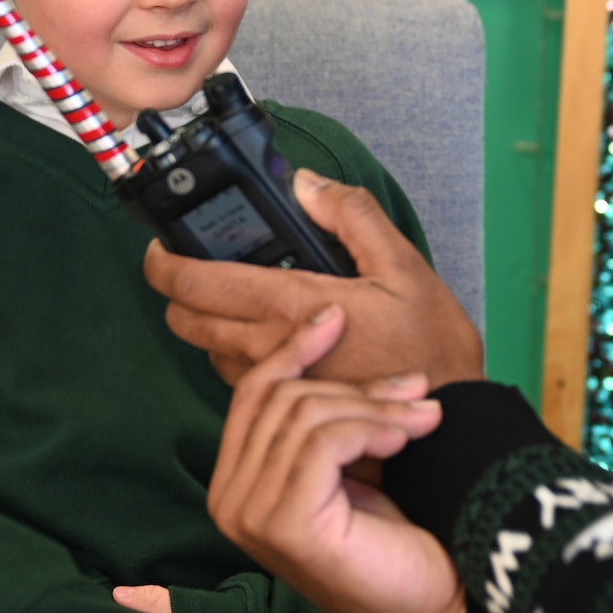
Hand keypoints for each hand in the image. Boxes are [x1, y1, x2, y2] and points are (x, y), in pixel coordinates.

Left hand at [145, 175, 485, 390]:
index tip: (163, 247)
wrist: (450, 426)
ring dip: (212, 323)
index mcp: (291, 306)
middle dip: (180, 290)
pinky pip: (238, 377)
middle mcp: (269, 348)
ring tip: (240, 301)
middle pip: (186, 319)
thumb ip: (352, 217)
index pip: (194, 283)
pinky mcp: (285, 409)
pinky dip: (238, 353)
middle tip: (198, 269)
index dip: (163, 261)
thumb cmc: (432, 350)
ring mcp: (274, 383)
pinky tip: (270, 338)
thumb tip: (306, 186)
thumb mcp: (405, 266)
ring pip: (209, 349)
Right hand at [208, 309, 469, 612]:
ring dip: (377, 409)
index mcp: (239, 482)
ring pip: (305, 415)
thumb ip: (332, 411)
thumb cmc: (402, 537)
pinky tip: (406, 440)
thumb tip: (336, 322)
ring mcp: (251, 516)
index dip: (293, 347)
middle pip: (281, 397)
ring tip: (424, 419)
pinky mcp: (283, 524)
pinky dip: (372, 430)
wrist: (441, 602)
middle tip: (416, 392)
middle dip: (357, 386)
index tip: (335, 315)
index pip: (253, 393)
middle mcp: (230, 501)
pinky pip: (322, 442)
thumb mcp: (356, 459)